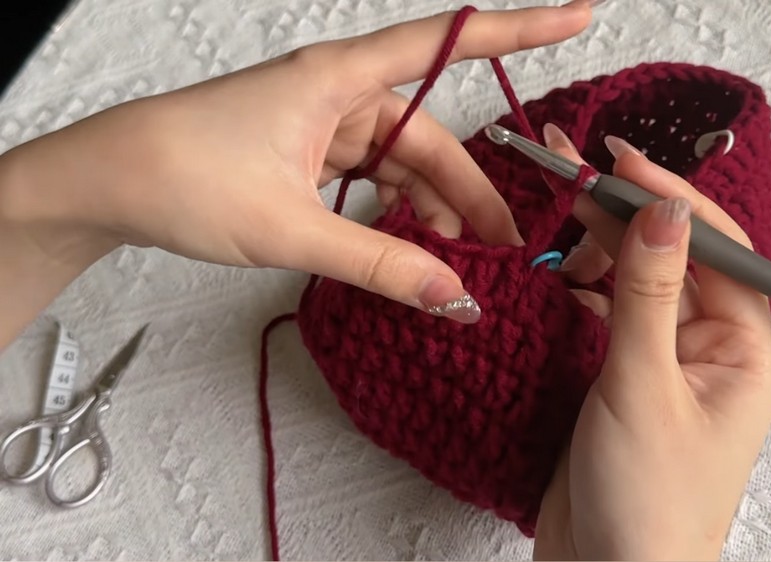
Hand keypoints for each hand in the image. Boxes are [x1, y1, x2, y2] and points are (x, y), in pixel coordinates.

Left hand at [0, 2, 595, 346]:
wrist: (108, 181)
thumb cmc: (185, 175)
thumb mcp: (292, 229)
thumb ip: (380, 262)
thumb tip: (453, 297)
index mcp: (338, 80)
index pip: (445, 44)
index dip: (518, 31)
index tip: (578, 15)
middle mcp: (338, 93)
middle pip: (430, 136)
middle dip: (472, 191)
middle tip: (506, 248)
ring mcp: (324, 123)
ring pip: (404, 162)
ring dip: (434, 210)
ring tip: (458, 264)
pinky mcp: (309, 152)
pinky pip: (373, 177)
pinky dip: (397, 212)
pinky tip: (413, 248)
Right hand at [533, 125, 770, 560]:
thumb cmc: (648, 502)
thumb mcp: (644, 386)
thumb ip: (649, 294)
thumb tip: (664, 210)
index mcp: (745, 353)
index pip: (718, 252)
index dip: (671, 201)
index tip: (620, 163)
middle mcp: (714, 354)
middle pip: (676, 262)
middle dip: (627, 219)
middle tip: (573, 177)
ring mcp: (669, 369)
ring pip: (639, 287)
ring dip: (602, 253)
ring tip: (559, 222)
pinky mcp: (628, 386)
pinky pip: (612, 321)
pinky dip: (585, 295)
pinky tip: (557, 274)